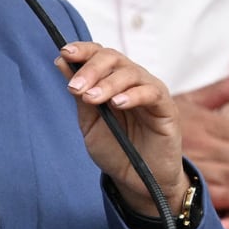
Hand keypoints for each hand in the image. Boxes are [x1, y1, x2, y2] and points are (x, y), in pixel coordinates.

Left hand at [56, 42, 184, 213]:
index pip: (98, 54)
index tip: (65, 53)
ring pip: (131, 73)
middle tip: (75, 88)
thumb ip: (79, 93)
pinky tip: (117, 104)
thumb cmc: (115, 148)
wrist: (138, 179)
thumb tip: (61, 60)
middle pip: (113, 58)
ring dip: (107, 83)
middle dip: (91, 69)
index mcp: (111, 80)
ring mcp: (150, 92)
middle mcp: (131, 81)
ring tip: (92, 99)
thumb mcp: (89, 121)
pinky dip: (133, 95)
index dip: (82, 50)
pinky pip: (152, 93)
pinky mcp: (167, 108)